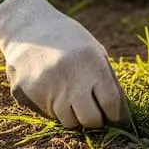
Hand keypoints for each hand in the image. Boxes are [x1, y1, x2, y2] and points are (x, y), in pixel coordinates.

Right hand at [0, 0, 130, 129]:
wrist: (27, 27)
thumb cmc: (67, 39)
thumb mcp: (94, 51)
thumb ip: (107, 80)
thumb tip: (121, 115)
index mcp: (92, 64)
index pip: (111, 104)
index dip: (116, 115)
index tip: (116, 117)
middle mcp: (71, 78)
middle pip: (90, 119)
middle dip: (96, 120)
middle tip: (94, 111)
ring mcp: (48, 87)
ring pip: (69, 121)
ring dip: (74, 115)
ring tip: (71, 95)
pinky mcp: (30, 94)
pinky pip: (49, 114)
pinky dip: (55, 107)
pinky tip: (52, 88)